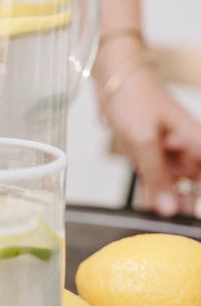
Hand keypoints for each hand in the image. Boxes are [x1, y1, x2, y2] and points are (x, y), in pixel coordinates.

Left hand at [102, 64, 200, 216]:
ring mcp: (170, 153)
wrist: (113, 77)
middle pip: (195, 187)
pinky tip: (147, 208)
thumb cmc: (134, 97)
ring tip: (159, 225)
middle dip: (185, 206)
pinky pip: (156, 180)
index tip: (191, 219)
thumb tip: (170, 209)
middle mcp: (188, 150)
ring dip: (167, 203)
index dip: (200, 198)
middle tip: (174, 228)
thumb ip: (157, 178)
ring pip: (175, 187)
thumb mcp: (144, 142)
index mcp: (197, 144)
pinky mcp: (152, 154)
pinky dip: (152, 192)